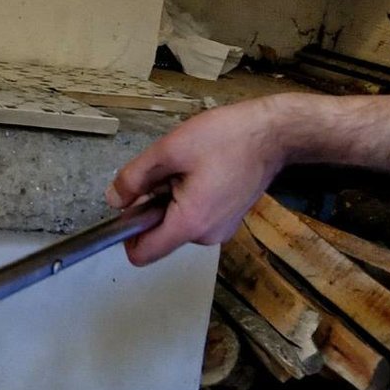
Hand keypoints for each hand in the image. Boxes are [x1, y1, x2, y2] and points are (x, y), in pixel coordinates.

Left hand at [109, 99, 292, 263]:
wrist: (274, 134)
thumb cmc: (227, 138)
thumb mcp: (169, 149)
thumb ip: (135, 178)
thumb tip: (114, 200)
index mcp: (190, 224)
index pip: (142, 254)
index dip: (126, 234)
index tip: (129, 205)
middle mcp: (206, 236)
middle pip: (159, 234)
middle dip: (154, 204)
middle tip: (170, 170)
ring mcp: (221, 230)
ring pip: (178, 223)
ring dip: (172, 199)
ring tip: (191, 167)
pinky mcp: (229, 220)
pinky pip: (196, 216)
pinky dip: (190, 198)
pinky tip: (204, 171)